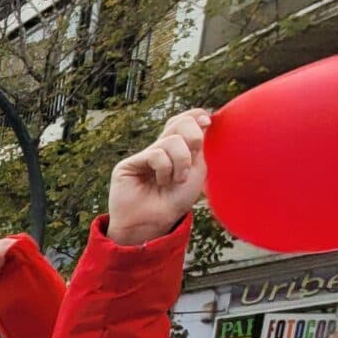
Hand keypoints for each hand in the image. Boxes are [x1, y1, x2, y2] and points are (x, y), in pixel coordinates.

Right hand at [108, 109, 210, 246]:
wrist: (155, 223)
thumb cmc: (176, 200)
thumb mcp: (196, 170)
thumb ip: (198, 145)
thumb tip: (202, 118)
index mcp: (176, 149)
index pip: (184, 120)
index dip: (196, 115)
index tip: (208, 121)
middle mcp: (159, 149)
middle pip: (179, 122)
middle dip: (194, 136)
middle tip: (195, 154)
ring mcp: (144, 156)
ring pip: (172, 140)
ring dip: (181, 162)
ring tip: (176, 180)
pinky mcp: (129, 164)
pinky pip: (157, 154)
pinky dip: (165, 169)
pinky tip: (161, 182)